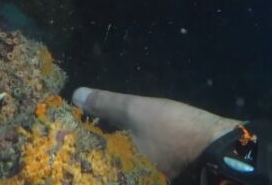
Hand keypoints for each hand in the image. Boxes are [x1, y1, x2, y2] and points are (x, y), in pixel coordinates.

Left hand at [72, 87, 239, 178]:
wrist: (218, 146)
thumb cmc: (175, 131)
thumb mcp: (137, 111)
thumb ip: (105, 104)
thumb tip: (76, 95)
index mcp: (117, 176)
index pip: (83, 169)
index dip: (67, 154)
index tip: (54, 140)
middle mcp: (128, 180)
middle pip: (98, 170)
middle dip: (84, 156)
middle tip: (65, 137)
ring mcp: (141, 180)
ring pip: (112, 169)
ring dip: (100, 156)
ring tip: (85, 136)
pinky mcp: (152, 179)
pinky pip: (126, 170)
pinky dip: (117, 158)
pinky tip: (114, 142)